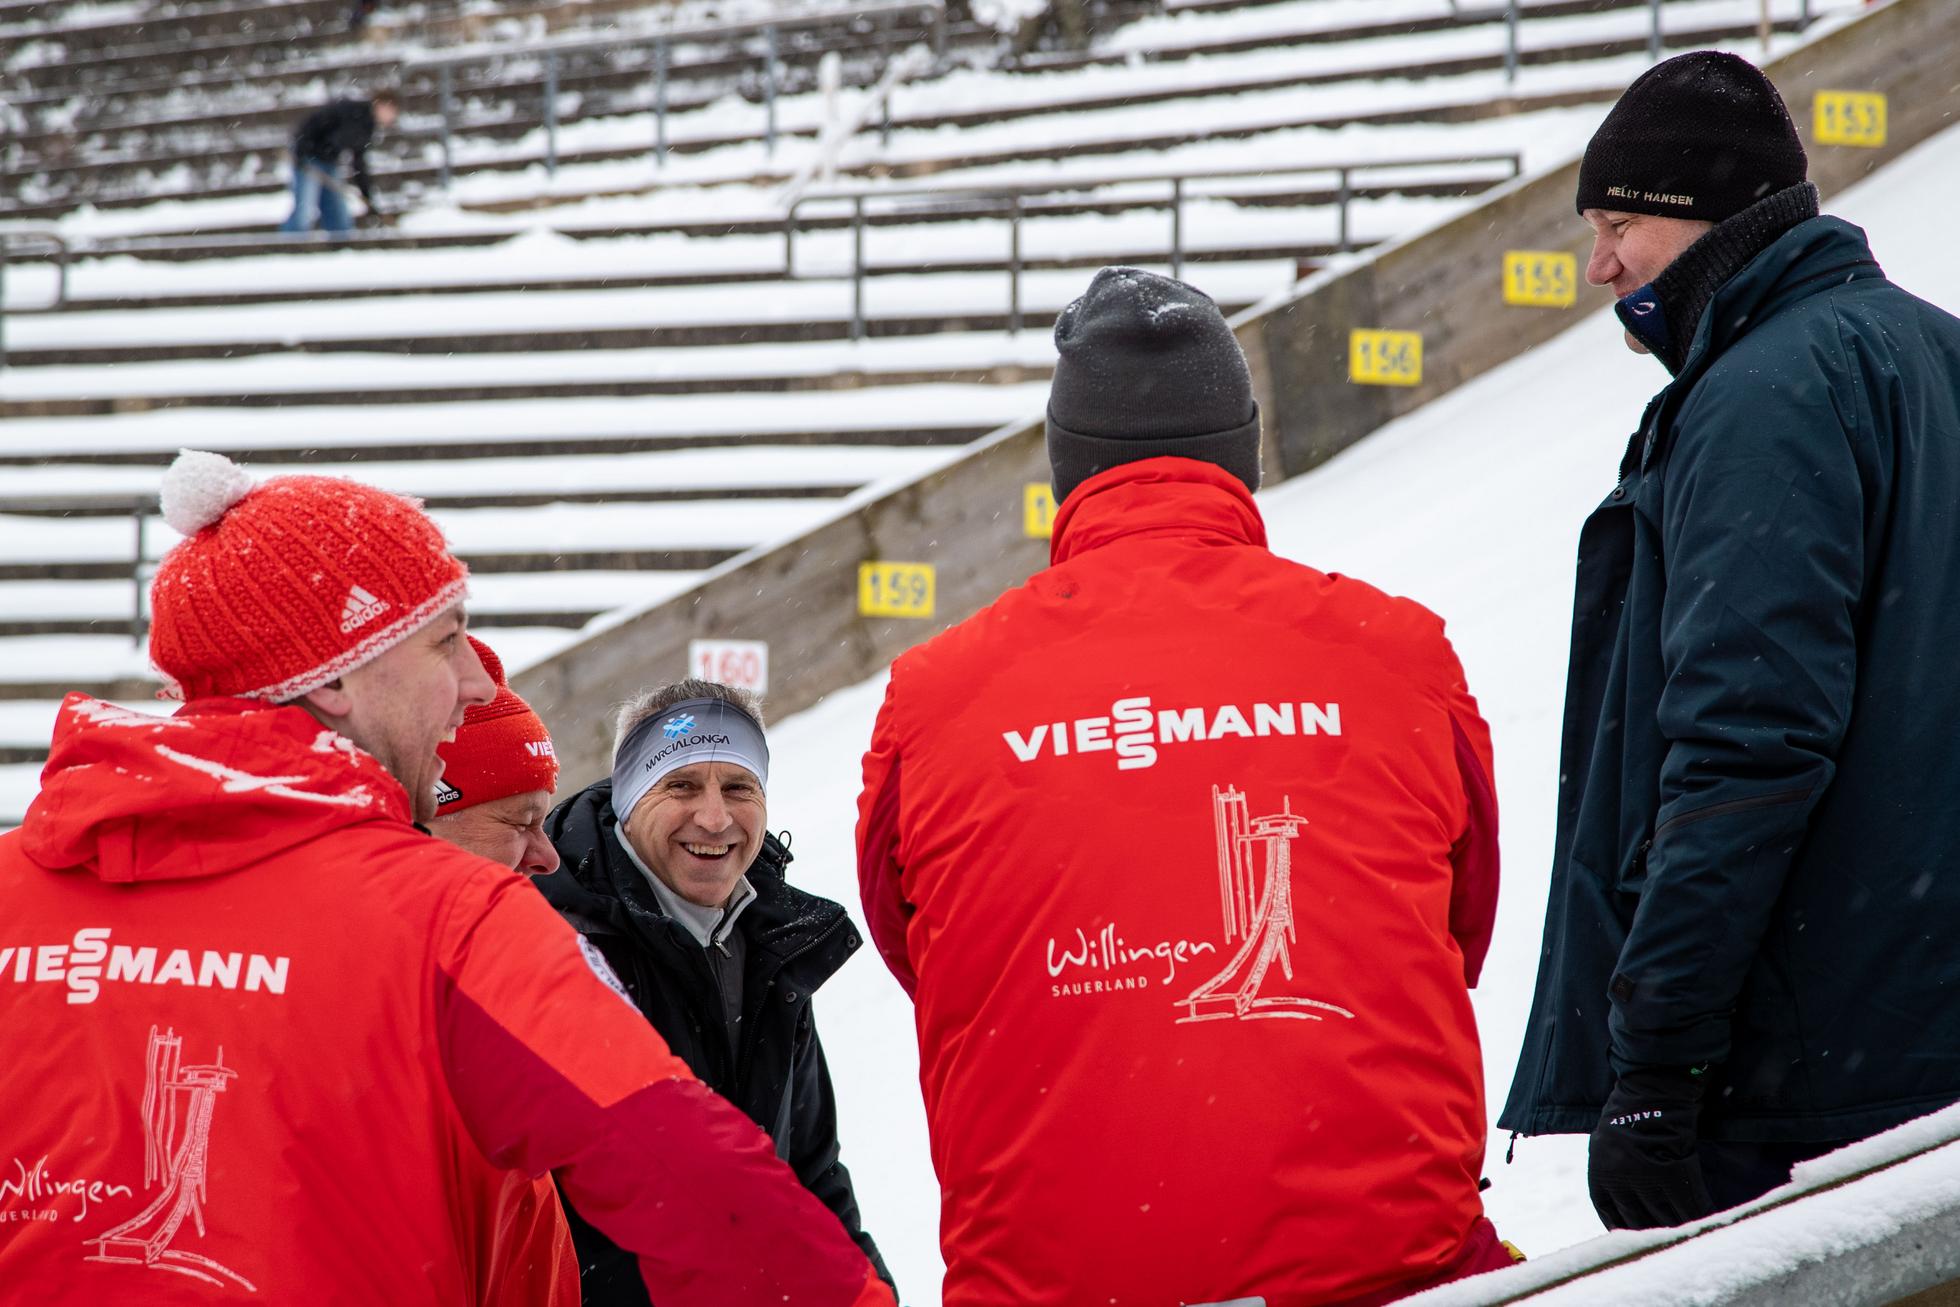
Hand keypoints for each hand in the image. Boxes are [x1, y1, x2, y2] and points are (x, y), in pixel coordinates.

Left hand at [1587, 1065, 1714, 1228]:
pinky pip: (1691, 1208)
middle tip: (1665, 1238)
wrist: (1653, 1092)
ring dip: (1677, 1229)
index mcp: (1601, 1174)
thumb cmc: (1630, 1111)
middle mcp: (1621, 1183)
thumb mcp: (1607, 1141)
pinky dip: (1700, 1218)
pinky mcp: (1676, 1178)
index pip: (1609, 1213)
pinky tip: (1706, 1224)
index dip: (1622, 1228)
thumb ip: (1612, 1168)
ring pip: (1665, 1220)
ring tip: (1686, 1236)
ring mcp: (1649, 1182)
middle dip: (1652, 1231)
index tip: (1633, 1236)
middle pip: (1638, 1222)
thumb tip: (1624, 1195)